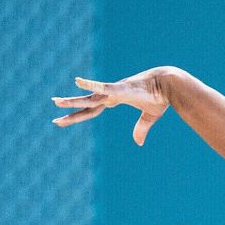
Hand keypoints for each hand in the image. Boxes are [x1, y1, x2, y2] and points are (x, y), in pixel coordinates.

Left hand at [53, 67, 177, 145]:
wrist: (169, 85)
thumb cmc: (160, 97)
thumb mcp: (149, 117)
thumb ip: (141, 129)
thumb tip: (137, 143)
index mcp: (115, 99)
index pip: (92, 110)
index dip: (78, 116)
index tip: (63, 120)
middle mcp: (110, 94)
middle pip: (86, 105)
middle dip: (70, 110)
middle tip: (54, 116)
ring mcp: (113, 91)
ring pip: (89, 98)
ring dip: (73, 101)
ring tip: (56, 102)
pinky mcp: (120, 89)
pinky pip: (103, 87)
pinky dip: (91, 84)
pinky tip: (78, 81)